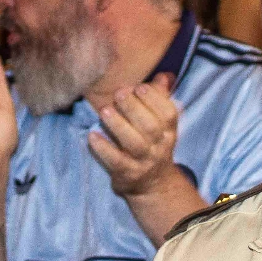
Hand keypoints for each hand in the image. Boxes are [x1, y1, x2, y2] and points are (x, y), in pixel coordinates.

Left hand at [88, 72, 180, 196]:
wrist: (153, 184)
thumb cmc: (153, 143)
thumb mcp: (161, 124)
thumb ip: (161, 98)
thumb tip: (163, 75)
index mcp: (169, 131)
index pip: (168, 114)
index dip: (155, 100)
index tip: (139, 87)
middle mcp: (160, 146)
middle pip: (150, 127)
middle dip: (134, 108)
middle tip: (118, 93)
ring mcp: (144, 162)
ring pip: (134, 144)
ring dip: (118, 126)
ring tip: (105, 111)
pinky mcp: (127, 174)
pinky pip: (116, 162)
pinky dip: (103, 149)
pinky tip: (92, 136)